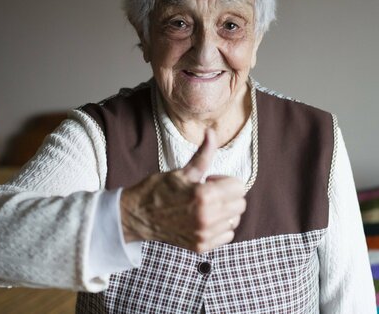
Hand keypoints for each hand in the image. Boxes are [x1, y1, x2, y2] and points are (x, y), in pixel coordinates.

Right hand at [120, 128, 246, 252]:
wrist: (138, 216)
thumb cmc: (159, 190)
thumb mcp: (183, 171)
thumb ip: (203, 154)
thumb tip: (212, 132)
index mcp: (205, 196)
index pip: (239, 187)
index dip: (225, 180)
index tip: (209, 181)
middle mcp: (208, 217)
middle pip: (240, 204)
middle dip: (227, 195)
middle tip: (207, 193)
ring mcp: (205, 234)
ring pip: (235, 220)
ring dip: (225, 212)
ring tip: (204, 207)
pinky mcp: (202, 247)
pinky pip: (227, 235)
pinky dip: (220, 227)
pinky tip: (204, 220)